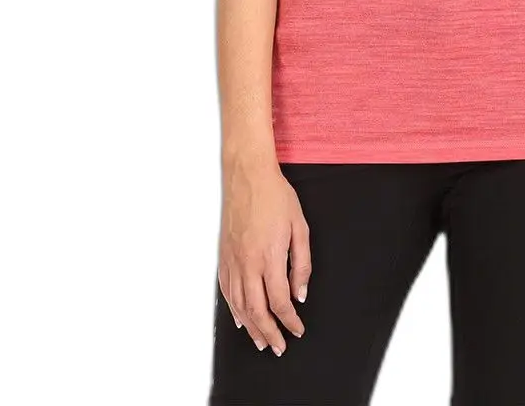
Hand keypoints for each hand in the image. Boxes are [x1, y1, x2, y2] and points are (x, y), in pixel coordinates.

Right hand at [217, 157, 311, 356]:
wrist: (248, 176)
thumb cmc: (276, 197)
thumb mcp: (299, 227)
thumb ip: (301, 263)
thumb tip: (300, 292)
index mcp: (270, 257)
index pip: (279, 302)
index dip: (289, 321)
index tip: (298, 329)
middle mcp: (248, 264)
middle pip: (257, 311)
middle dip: (269, 333)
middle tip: (279, 347)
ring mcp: (233, 261)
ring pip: (240, 305)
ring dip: (251, 327)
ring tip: (261, 341)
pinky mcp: (224, 256)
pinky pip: (227, 290)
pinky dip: (233, 309)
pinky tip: (240, 319)